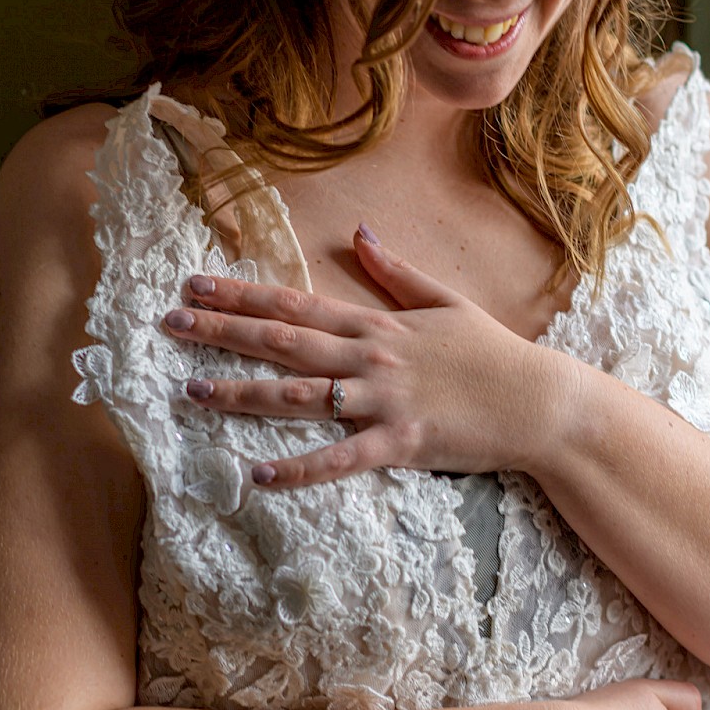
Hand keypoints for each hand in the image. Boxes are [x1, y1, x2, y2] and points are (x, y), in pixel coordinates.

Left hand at [163, 228, 571, 484]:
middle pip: (284, 340)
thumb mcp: (446, 301)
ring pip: (299, 396)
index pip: (297, 303)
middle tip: (169, 322)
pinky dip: (298, 470)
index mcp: (378, 324)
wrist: (540, 402)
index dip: (242, 293)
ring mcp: (383, 401)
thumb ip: (396, 273)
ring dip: (242, 393)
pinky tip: (258, 475)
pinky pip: (339, 459)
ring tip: (192, 391)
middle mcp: (371, 357)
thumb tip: (360, 234)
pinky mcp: (400, 443)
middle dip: (222, 330)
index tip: (196, 284)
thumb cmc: (494, 354)